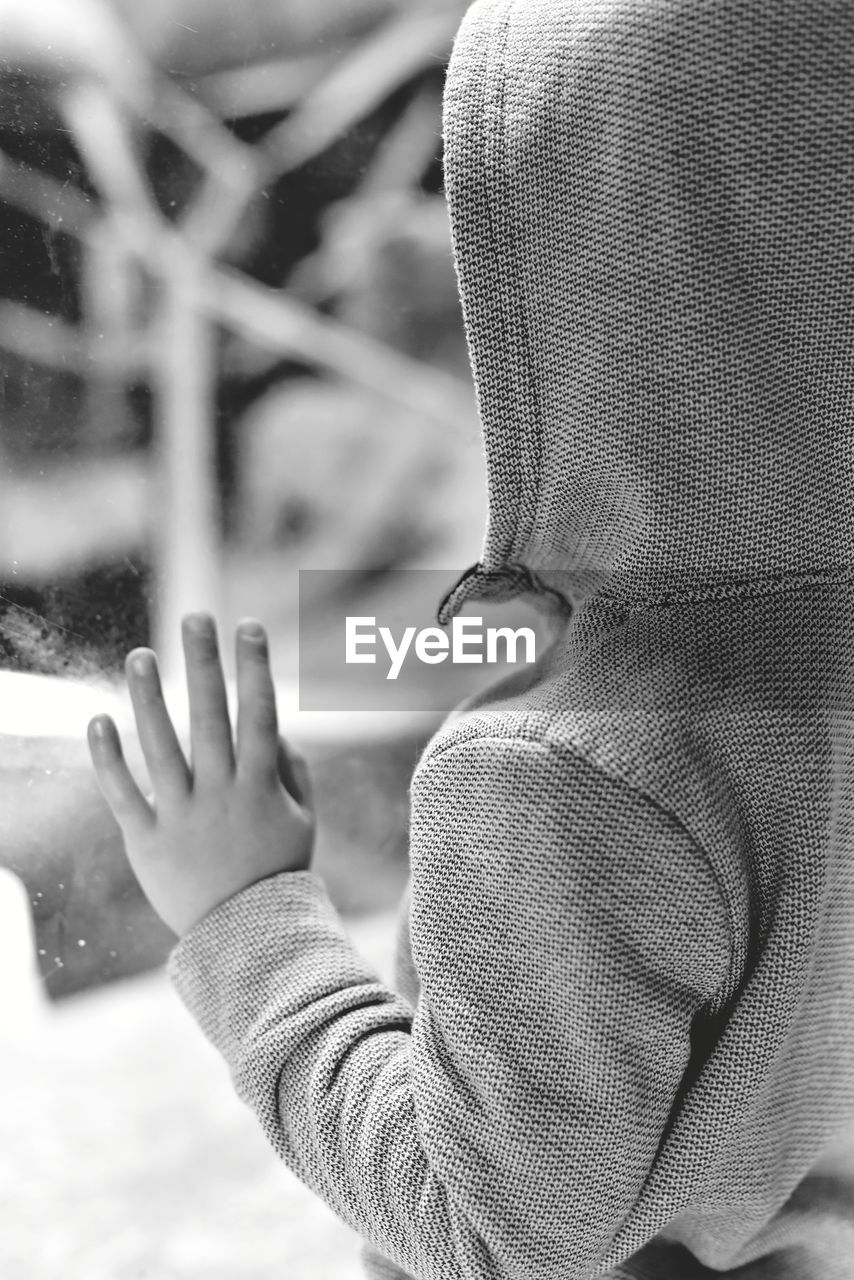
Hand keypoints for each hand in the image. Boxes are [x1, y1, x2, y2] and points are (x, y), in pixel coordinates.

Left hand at [87, 614, 314, 936]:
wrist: (247, 939)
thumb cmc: (277, 871)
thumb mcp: (301, 820)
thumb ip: (291, 771)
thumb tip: (276, 726)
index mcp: (260, 787)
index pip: (259, 714)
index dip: (255, 668)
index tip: (248, 626)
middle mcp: (221, 795)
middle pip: (211, 718)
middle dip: (205, 664)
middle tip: (195, 617)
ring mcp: (182, 817)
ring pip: (162, 749)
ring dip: (151, 699)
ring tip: (140, 655)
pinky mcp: (146, 840)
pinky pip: (124, 795)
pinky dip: (108, 760)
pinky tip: (98, 720)